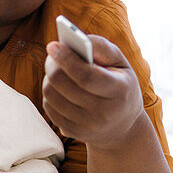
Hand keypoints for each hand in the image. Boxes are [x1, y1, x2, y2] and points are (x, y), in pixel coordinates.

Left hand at [42, 35, 145, 150]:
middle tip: (52, 53)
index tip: (53, 45)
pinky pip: (49, 107)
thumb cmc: (120, 85)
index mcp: (119, 91)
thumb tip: (78, 40)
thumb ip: (101, 47)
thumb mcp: (120, 63)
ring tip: (56, 69)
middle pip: (62, 84)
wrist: (123, 127)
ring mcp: (88, 126)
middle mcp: (104, 113)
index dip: (66, 59)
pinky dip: (50, 93)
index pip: (86, 76)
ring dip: (49, 77)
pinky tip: (59, 87)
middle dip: (53, 64)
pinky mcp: (74, 133)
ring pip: (51, 95)